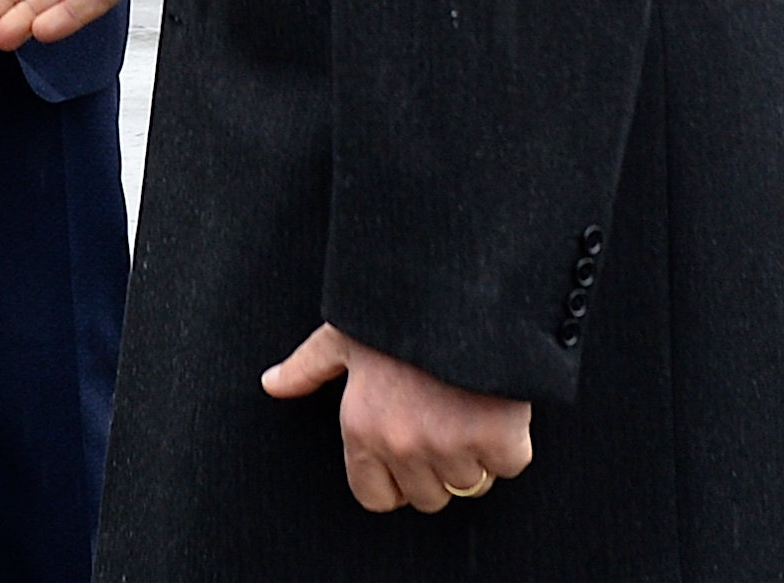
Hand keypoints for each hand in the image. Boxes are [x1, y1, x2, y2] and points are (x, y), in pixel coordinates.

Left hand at [261, 327, 533, 514]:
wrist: (461, 285)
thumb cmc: (397, 312)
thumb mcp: (342, 333)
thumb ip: (307, 367)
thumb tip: (270, 384)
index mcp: (360, 429)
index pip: (375, 498)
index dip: (396, 481)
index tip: (412, 453)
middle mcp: (401, 446)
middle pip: (428, 498)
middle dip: (440, 468)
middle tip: (448, 419)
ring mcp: (449, 445)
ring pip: (470, 483)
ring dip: (477, 453)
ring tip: (472, 403)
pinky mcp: (496, 438)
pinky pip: (509, 465)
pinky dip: (513, 441)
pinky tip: (501, 403)